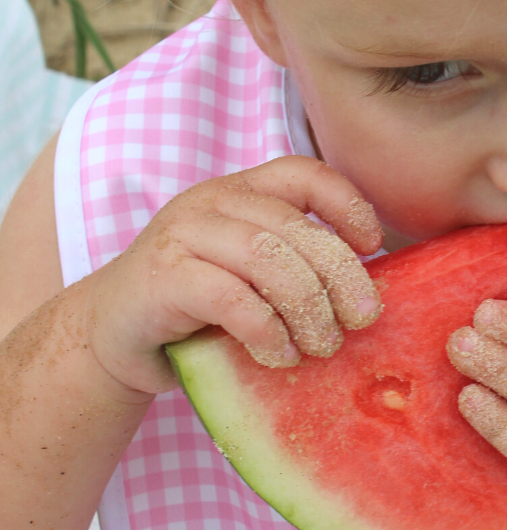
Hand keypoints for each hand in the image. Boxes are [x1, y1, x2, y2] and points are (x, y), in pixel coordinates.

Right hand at [79, 156, 382, 397]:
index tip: (372, 246)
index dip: (346, 204)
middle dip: (339, 276)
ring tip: (323, 345)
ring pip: (267, 259)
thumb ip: (297, 267)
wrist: (110, 334)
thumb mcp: (253, 276)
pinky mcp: (162, 279)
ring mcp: (183, 236)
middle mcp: (212, 202)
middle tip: (362, 319)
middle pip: (295, 228)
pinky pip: (231, 297)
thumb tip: (368, 296)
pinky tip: (281, 355)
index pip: (303, 174)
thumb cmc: (197, 308)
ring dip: (307, 308)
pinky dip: (267, 329)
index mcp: (241, 192)